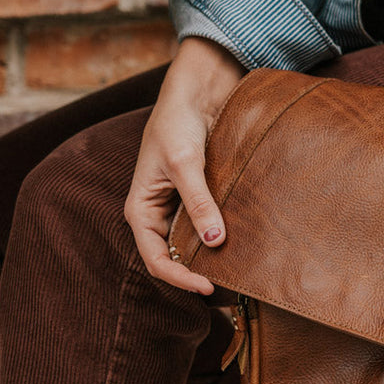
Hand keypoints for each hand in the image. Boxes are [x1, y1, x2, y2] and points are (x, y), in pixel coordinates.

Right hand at [124, 37, 244, 293]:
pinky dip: (223, 239)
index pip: (156, 260)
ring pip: (194, 246)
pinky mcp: (202, 200)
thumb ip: (199, 202)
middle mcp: (159, 215)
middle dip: (198, 275)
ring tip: (239, 272)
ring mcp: (180, 209)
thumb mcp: (185, 163)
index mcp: (140, 210)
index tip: (208, 286)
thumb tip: (213, 241)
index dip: (180, 278)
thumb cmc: (178, 123)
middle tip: (229, 288)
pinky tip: (243, 246)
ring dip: (212, 260)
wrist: (197, 94)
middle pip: (175, 259)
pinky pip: (210, 228)